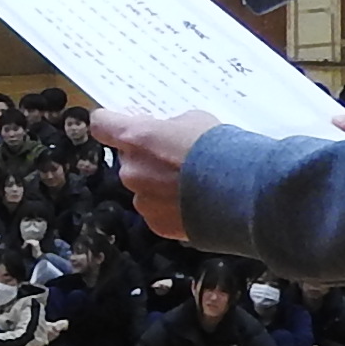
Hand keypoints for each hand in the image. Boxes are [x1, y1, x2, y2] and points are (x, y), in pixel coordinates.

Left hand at [89, 107, 220, 239]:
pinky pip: (157, 211)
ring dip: (158, 184)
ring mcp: (142, 200)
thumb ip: (169, 129)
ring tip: (191, 184)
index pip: (102, 125)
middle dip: (146, 157)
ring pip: (143, 187)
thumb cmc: (219, 149)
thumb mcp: (194, 122)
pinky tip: (195, 203)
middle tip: (175, 157)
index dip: (110, 122)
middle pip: (127, 159)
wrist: (242, 193)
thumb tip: (165, 135)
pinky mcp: (156, 224)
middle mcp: (131, 170)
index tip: (118, 122)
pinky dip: (171, 208)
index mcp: (135, 138)